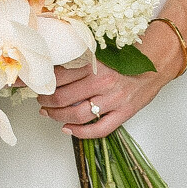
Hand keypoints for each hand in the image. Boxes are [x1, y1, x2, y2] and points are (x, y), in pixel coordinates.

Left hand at [38, 49, 166, 138]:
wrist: (155, 65)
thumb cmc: (126, 59)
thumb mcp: (100, 53)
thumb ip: (79, 62)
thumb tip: (50, 70)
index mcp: (94, 63)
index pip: (58, 76)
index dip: (41, 83)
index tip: (31, 84)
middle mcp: (103, 81)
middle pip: (62, 97)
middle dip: (46, 101)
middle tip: (41, 100)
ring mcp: (113, 100)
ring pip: (76, 114)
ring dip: (57, 117)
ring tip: (49, 114)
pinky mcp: (123, 113)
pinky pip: (99, 129)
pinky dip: (80, 133)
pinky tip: (68, 129)